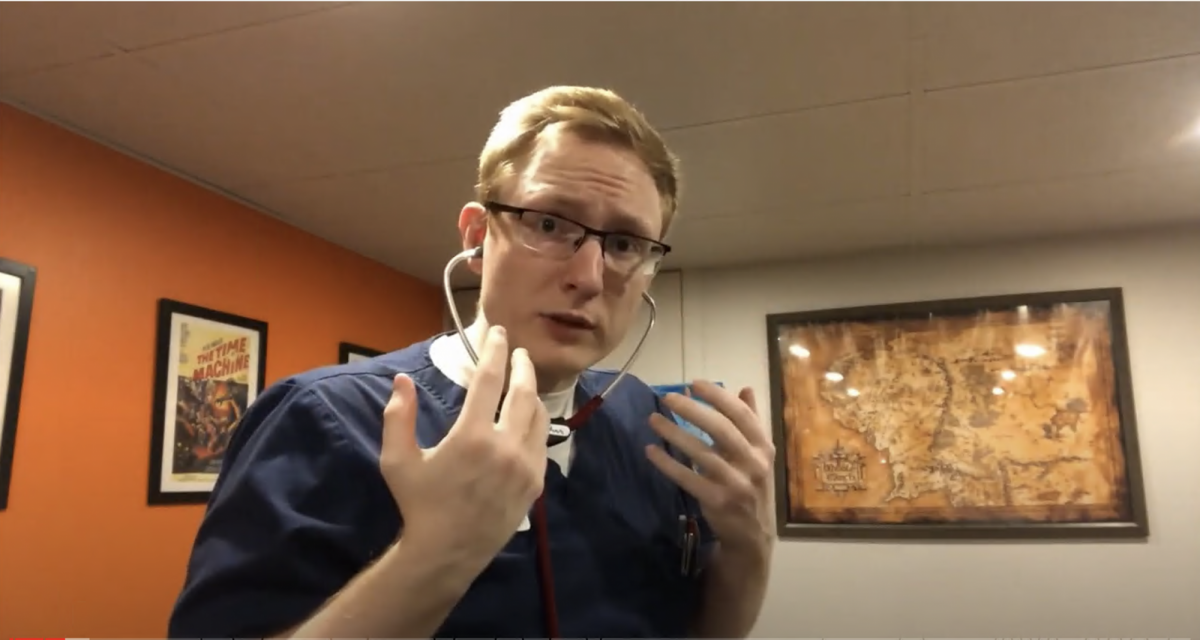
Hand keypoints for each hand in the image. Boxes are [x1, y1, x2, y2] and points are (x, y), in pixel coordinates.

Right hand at [379, 326, 548, 568]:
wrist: (447, 551)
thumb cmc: (419, 503)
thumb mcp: (397, 460)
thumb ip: (398, 416)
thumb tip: (400, 380)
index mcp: (472, 436)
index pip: (490, 380)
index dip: (495, 352)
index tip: (500, 334)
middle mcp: (505, 447)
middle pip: (523, 392)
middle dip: (522, 366)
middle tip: (518, 352)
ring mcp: (525, 466)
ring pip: (538, 416)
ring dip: (532, 393)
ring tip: (524, 382)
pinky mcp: (535, 483)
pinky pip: (541, 442)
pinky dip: (536, 423)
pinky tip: (528, 418)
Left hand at [646, 380, 775, 554]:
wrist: (753, 535)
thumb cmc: (752, 486)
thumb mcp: (758, 454)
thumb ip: (751, 422)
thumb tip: (746, 388)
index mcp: (763, 447)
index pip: (741, 414)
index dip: (718, 396)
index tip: (694, 383)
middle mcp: (754, 463)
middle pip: (721, 429)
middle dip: (692, 410)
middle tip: (668, 397)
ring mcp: (736, 483)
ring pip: (701, 453)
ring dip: (674, 433)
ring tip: (653, 419)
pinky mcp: (718, 501)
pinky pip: (688, 478)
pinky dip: (668, 463)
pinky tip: (651, 450)